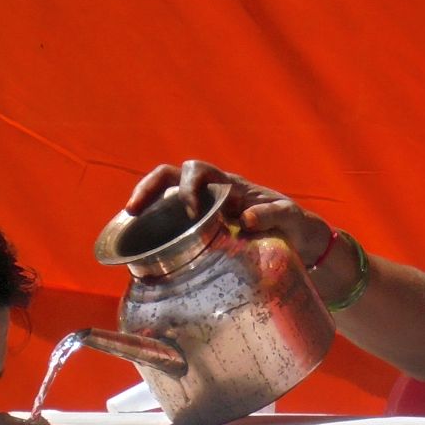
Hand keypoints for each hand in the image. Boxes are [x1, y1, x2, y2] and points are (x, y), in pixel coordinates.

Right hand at [125, 159, 332, 262]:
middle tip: (134, 210)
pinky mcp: (195, 234)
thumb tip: (245, 218)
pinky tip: (139, 254)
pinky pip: (167, 227)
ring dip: (144, 208)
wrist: (298, 241)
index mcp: (228, 185)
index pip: (197, 171)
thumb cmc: (293, 224)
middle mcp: (208, 193)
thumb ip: (273, 214)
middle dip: (149, 188)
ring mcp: (199, 213)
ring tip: (126, 228)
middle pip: (169, 177)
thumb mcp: (290, 217)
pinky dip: (151, 234)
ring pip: (162, 200)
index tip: (191, 212)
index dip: (187, 185)